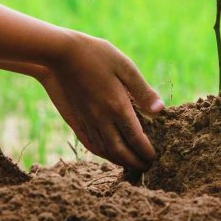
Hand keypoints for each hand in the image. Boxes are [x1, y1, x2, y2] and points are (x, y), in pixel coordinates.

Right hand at [37, 31, 163, 169]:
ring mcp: (87, 119)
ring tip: (130, 164)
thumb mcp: (125, 67)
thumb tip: (160, 111)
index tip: (154, 158)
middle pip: (120, 150)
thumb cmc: (96, 54)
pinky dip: (101, 153)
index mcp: (117, 106)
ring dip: (119, 160)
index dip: (146, 151)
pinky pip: (89, 143)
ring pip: (104, 150)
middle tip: (146, 167)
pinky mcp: (76, 117)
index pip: (135, 138)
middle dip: (134, 162)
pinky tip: (107, 153)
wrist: (60, 53)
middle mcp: (101, 118)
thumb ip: (142, 91)